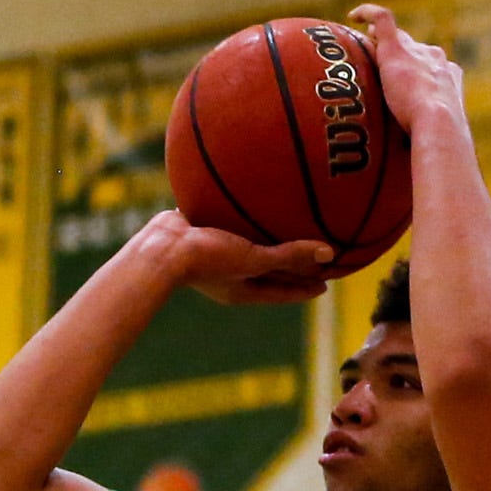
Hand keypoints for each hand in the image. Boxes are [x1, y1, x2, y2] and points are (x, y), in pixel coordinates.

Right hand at [140, 211, 330, 304]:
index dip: (304, 289)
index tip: (325, 286)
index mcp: (243, 289)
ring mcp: (218, 254)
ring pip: (252, 246)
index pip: (282, 291)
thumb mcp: (253, 260)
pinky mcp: (206, 233)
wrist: (161, 247)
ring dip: (272, 240)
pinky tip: (256, 199)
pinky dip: (249, 217)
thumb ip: (290, 256)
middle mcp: (232, 273)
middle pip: (271, 270)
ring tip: (290, 228)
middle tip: (317, 259)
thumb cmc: (207, 260)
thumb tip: (330, 254)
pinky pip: (235, 224)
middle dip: (294, 266)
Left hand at [351, 5, 464, 134]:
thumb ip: (426, 138)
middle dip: (400, 52)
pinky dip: (368, 13)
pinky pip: (382, 19)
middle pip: (414, 48)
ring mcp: (417, 52)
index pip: (431, 66)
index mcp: (449, 77)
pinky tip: (353, 16)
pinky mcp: (397, 48)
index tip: (406, 79)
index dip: (418, 69)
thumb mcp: (436, 135)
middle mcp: (436, 59)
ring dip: (382, 38)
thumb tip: (416, 161)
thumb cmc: (438, 140)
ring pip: (397, 37)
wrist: (440, 124)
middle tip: (380, 59)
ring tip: (364, 39)